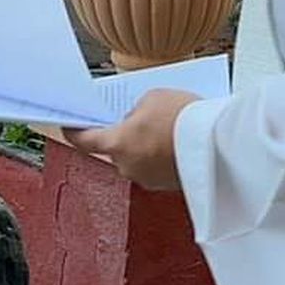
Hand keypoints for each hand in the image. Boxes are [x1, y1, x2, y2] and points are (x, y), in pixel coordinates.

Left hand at [64, 89, 198, 190]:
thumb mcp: (151, 98)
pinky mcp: (169, 186)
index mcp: (116, 145)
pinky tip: (177, 140)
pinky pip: (158, 166)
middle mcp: (127, 167)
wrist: (216, 144)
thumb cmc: (182, 118)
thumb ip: (135, 110)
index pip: (84, 140)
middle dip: (125, 134)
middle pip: (116, 149)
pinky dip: (163, 155)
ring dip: (146, 145)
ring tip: (166, 126)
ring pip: (139, 158)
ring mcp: (148, 180)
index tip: (69, 127)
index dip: (74, 132)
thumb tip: (136, 120)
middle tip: (139, 117)